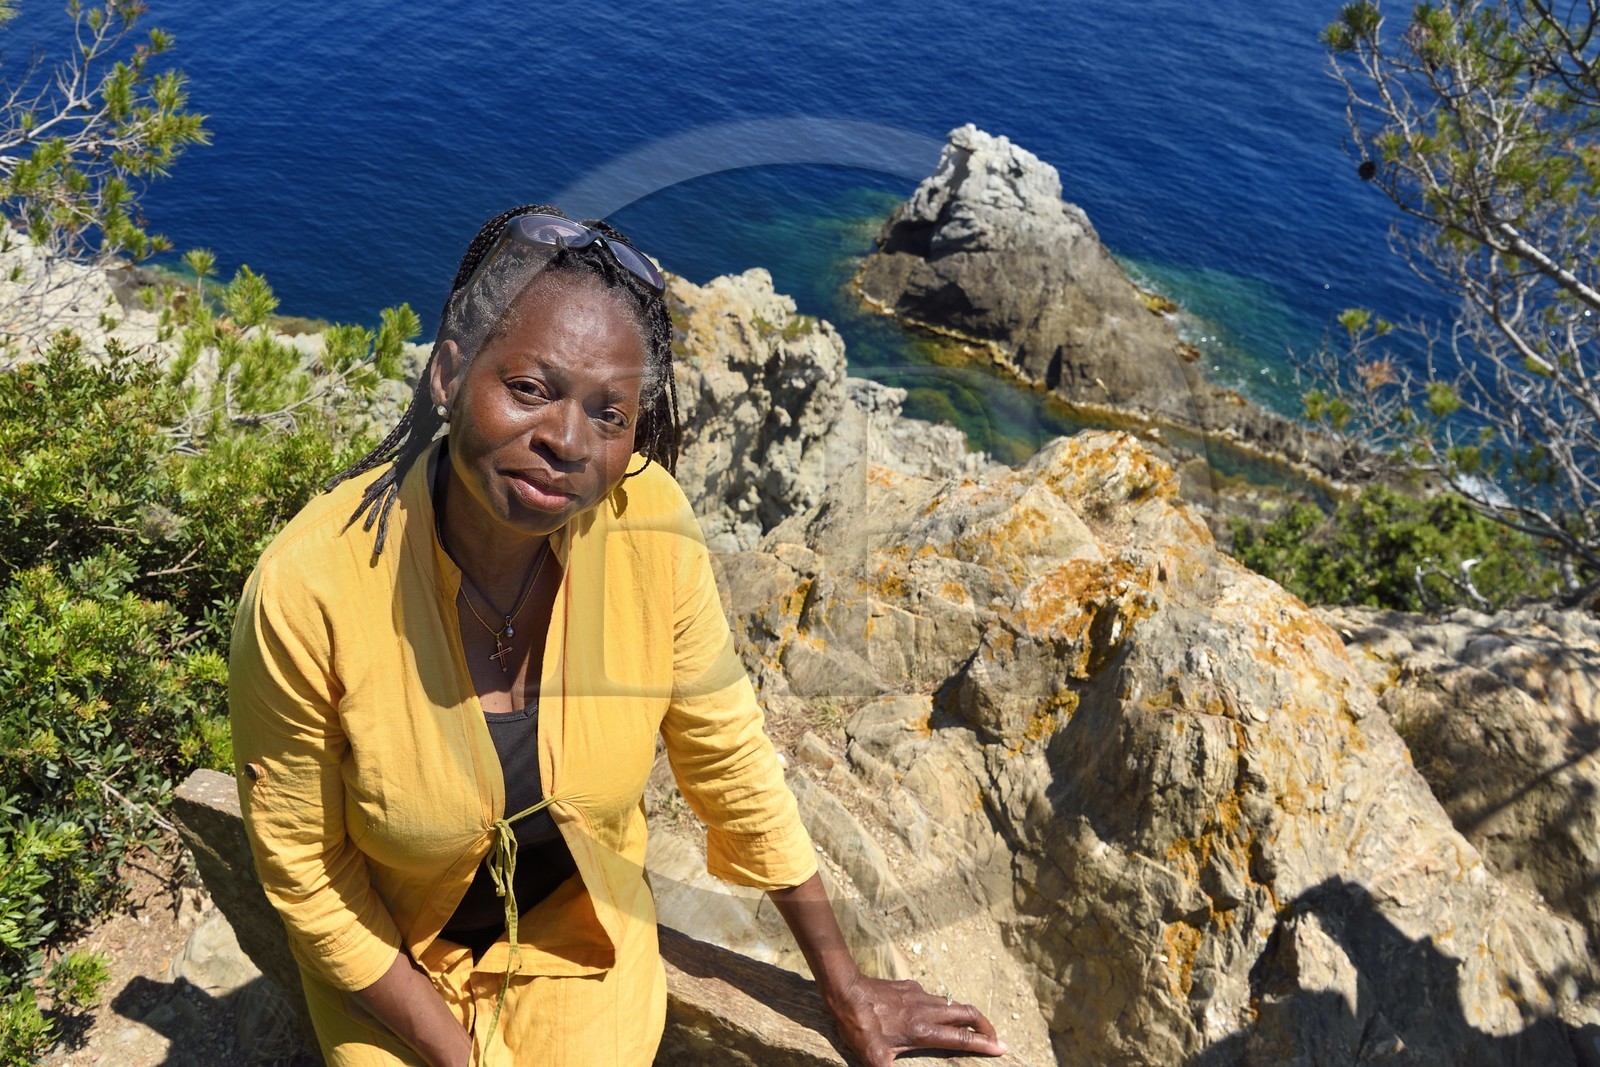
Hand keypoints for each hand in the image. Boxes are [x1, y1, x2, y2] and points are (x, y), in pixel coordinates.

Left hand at [822, 972, 1006, 1065]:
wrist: (846, 991)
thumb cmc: (859, 1027)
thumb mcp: (873, 1059)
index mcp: (923, 1031)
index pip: (961, 1038)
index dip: (984, 1044)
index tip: (1002, 1048)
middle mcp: (927, 1010)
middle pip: (967, 1013)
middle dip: (985, 1026)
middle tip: (993, 1038)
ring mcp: (920, 995)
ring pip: (951, 1004)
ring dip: (963, 1016)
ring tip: (966, 1029)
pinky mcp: (910, 986)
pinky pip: (932, 997)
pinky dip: (941, 1008)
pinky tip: (930, 1015)